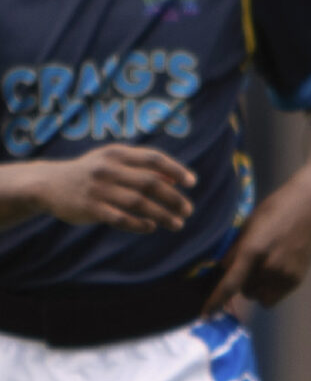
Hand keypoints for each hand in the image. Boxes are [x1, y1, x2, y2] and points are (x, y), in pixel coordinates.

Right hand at [37, 144, 194, 232]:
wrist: (48, 184)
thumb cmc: (91, 172)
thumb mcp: (113, 161)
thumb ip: (142, 167)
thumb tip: (174, 180)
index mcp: (117, 153)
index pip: (154, 158)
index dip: (175, 170)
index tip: (192, 182)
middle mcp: (108, 168)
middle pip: (150, 183)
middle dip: (173, 198)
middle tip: (189, 210)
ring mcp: (98, 189)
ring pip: (138, 203)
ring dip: (162, 215)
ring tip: (178, 223)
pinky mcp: (90, 208)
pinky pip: (120, 218)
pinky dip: (139, 224)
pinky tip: (151, 227)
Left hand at [202, 174, 310, 315]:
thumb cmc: (277, 209)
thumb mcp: (250, 224)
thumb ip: (236, 249)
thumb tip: (223, 270)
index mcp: (253, 250)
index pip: (230, 284)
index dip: (215, 301)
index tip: (205, 315)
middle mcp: (269, 267)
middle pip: (245, 291)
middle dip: (244, 282)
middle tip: (252, 264)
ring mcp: (285, 275)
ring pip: (260, 296)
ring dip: (258, 287)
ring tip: (267, 267)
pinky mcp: (297, 279)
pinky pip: (275, 296)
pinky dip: (272, 287)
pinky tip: (279, 268)